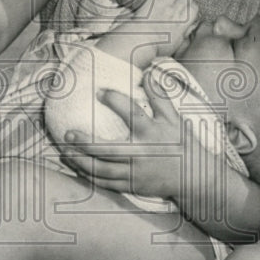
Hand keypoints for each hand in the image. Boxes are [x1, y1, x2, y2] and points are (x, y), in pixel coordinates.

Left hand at [61, 69, 216, 199]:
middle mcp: (142, 153)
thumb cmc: (183, 143)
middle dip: (85, 142)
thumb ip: (160, 96)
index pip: (132, 114)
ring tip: (65, 150)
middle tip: (68, 132)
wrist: (195, 178)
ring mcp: (135, 172)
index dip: (115, 100)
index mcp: (152, 133)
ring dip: (81, 161)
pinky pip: (106, 183)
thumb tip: (148, 74)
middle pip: (108, 150)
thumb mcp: (174, 118)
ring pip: (102, 170)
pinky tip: (77, 166)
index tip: (100, 91)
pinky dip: (89, 175)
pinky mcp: (132, 186)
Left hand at [116, 0, 199, 57]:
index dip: (192, 4)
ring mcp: (164, 3)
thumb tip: (188, 29)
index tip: (188, 5)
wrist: (140, 40)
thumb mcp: (175, 44)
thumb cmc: (155, 45)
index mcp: (182, 22)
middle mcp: (176, 10)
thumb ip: (183, 34)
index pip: (194, 7)